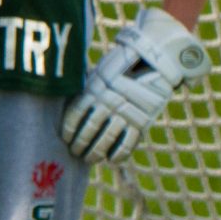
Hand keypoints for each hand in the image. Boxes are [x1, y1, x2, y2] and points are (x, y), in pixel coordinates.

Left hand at [60, 7, 209, 163]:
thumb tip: (67, 97)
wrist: (155, 60)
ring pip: (106, 139)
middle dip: (80, 145)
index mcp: (94, 88)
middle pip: (89, 129)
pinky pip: (128, 143)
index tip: (66, 138)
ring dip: (96, 152)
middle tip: (75, 153)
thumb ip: (86, 87)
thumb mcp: (100, 71)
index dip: (69, 129)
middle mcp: (108, 101)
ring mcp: (126, 112)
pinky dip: (119, 154)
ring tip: (90, 159)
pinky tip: (112, 159)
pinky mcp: (142, 121)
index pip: (75, 114)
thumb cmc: (122, 66)